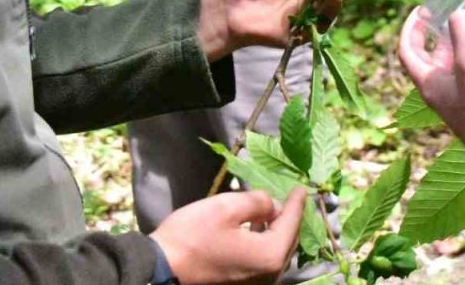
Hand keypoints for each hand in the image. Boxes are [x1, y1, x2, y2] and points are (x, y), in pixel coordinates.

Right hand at [150, 188, 305, 284]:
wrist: (162, 268)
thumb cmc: (193, 235)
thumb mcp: (226, 207)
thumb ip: (257, 202)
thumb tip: (272, 205)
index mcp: (269, 255)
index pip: (291, 224)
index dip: (296, 204)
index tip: (302, 189)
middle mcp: (269, 275)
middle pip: (287, 242)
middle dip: (290, 219)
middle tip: (292, 200)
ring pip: (275, 254)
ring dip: (276, 232)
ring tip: (272, 213)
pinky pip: (263, 263)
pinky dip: (264, 245)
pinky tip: (255, 231)